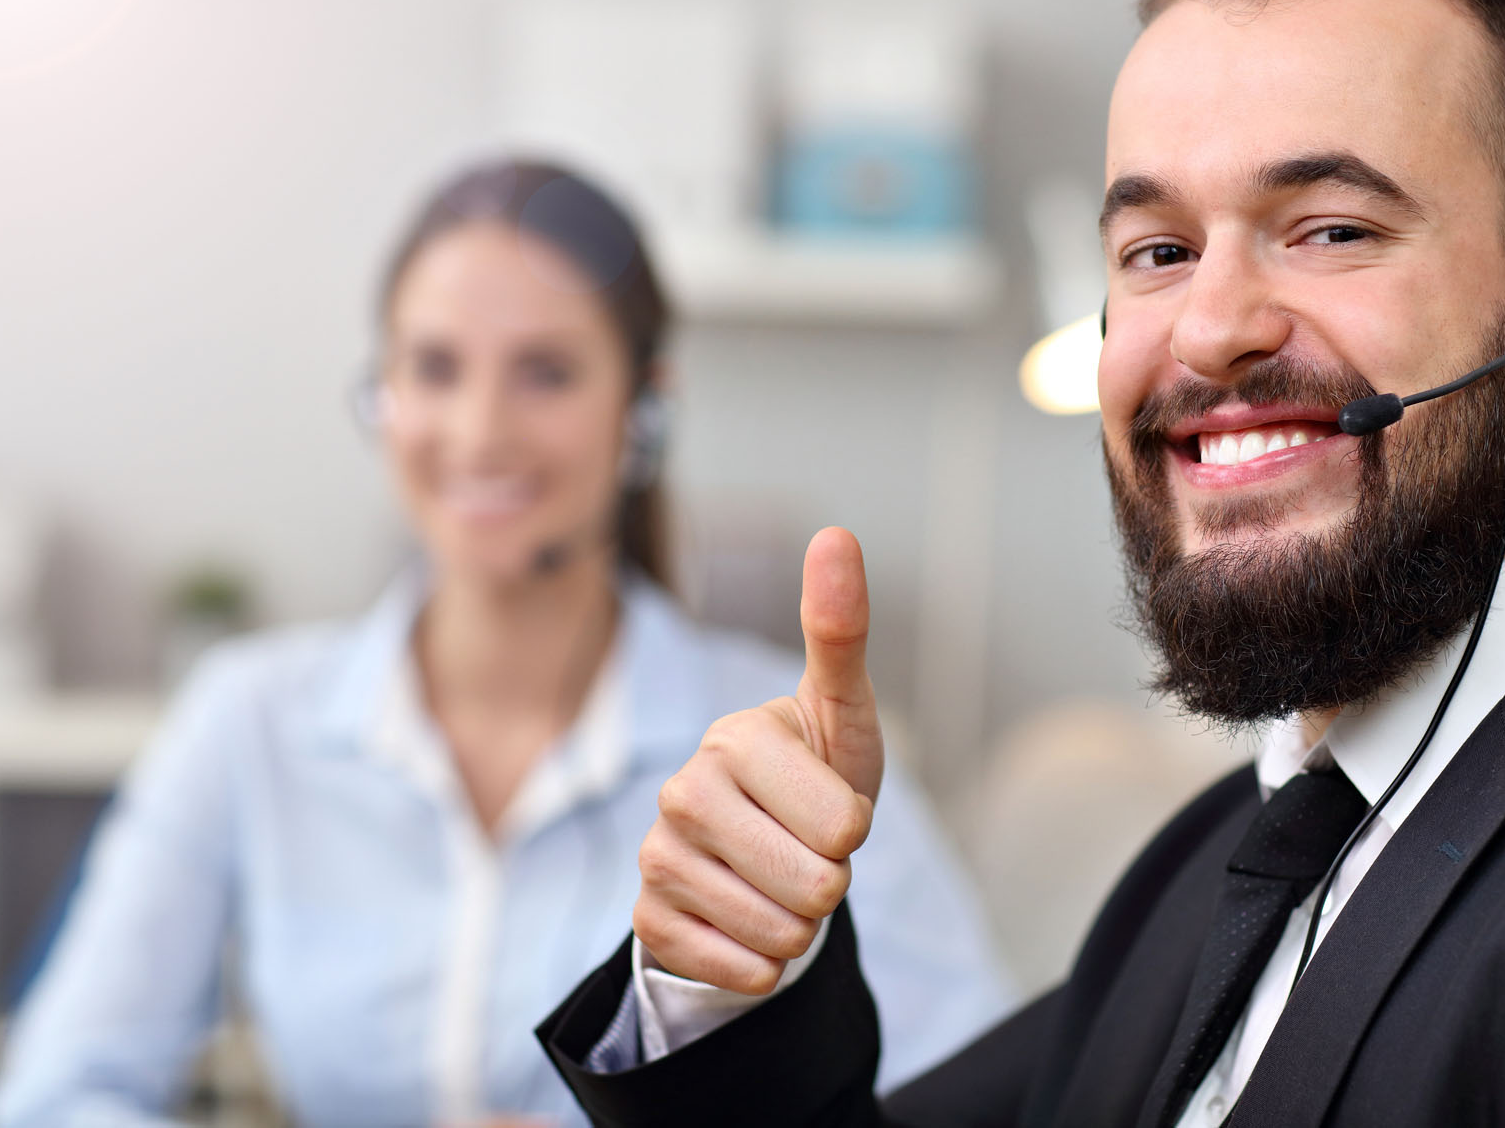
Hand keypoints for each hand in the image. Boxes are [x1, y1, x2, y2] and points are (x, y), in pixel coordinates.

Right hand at [633, 527, 885, 993]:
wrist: (760, 853)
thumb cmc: (815, 774)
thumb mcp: (840, 710)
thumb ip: (839, 630)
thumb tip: (835, 533)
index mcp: (735, 739)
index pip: (845, 826)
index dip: (857, 829)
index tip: (831, 807)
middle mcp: (682, 792)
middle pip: (816, 886)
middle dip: (831, 881)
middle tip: (808, 850)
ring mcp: (659, 859)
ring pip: (780, 935)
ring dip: (800, 925)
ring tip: (781, 882)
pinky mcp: (647, 921)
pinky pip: (739, 971)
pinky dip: (763, 963)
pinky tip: (749, 925)